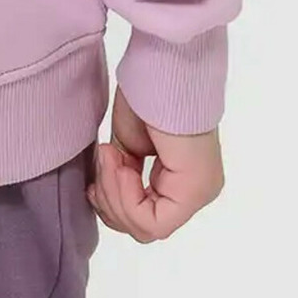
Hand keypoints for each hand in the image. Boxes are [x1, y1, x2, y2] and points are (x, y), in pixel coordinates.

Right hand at [86, 83, 224, 241]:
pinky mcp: (193, 191)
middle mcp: (194, 192)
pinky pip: (152, 221)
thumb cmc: (147, 93)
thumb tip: (104, 197)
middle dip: (109, 199)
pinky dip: (124, 195)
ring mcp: (198, 193)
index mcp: (181, 181)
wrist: (163, 68)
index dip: (111, 199)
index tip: (99, 163)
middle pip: (141, 228)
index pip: (142, 216)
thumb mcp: (127, 145)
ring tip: (109, 154)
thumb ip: (122, 174)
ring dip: (113, 193)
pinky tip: (119, 162)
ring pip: (145, 229)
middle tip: (102, 158)